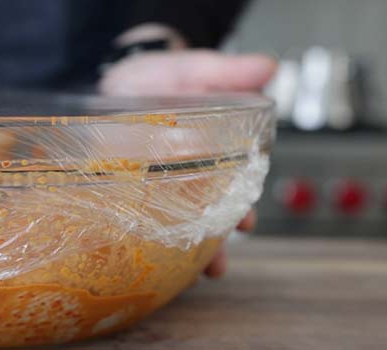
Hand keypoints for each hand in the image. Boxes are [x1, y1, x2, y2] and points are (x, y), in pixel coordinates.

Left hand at [99, 49, 276, 277]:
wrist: (118, 75)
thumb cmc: (160, 77)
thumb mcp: (194, 70)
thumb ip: (228, 72)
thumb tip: (268, 67)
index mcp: (208, 155)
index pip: (232, 189)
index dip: (241, 207)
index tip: (245, 221)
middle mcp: (183, 177)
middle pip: (202, 216)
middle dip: (213, 241)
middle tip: (216, 263)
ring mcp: (151, 184)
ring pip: (170, 224)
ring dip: (181, 249)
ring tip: (186, 272)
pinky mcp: (120, 186)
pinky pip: (130, 217)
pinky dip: (138, 238)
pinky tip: (141, 259)